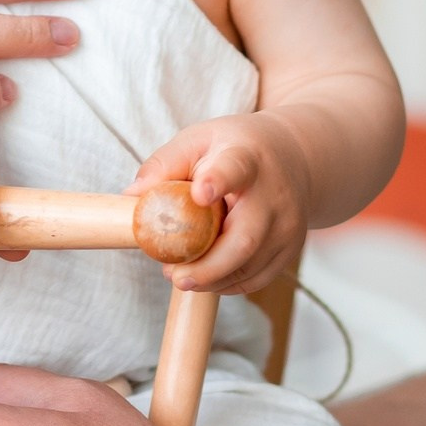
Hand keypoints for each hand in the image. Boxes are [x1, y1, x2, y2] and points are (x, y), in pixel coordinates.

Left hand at [130, 115, 312, 295]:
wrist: (293, 157)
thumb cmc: (234, 149)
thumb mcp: (198, 141)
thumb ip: (164, 165)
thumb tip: (131, 196)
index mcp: (247, 158)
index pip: (234, 168)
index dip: (217, 181)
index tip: (199, 194)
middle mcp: (274, 193)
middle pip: (244, 238)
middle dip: (207, 265)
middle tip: (172, 276)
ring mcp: (288, 224)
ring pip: (249, 266)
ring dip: (211, 278)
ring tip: (181, 276)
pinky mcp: (290, 249)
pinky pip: (257, 278)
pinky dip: (227, 284)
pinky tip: (207, 278)